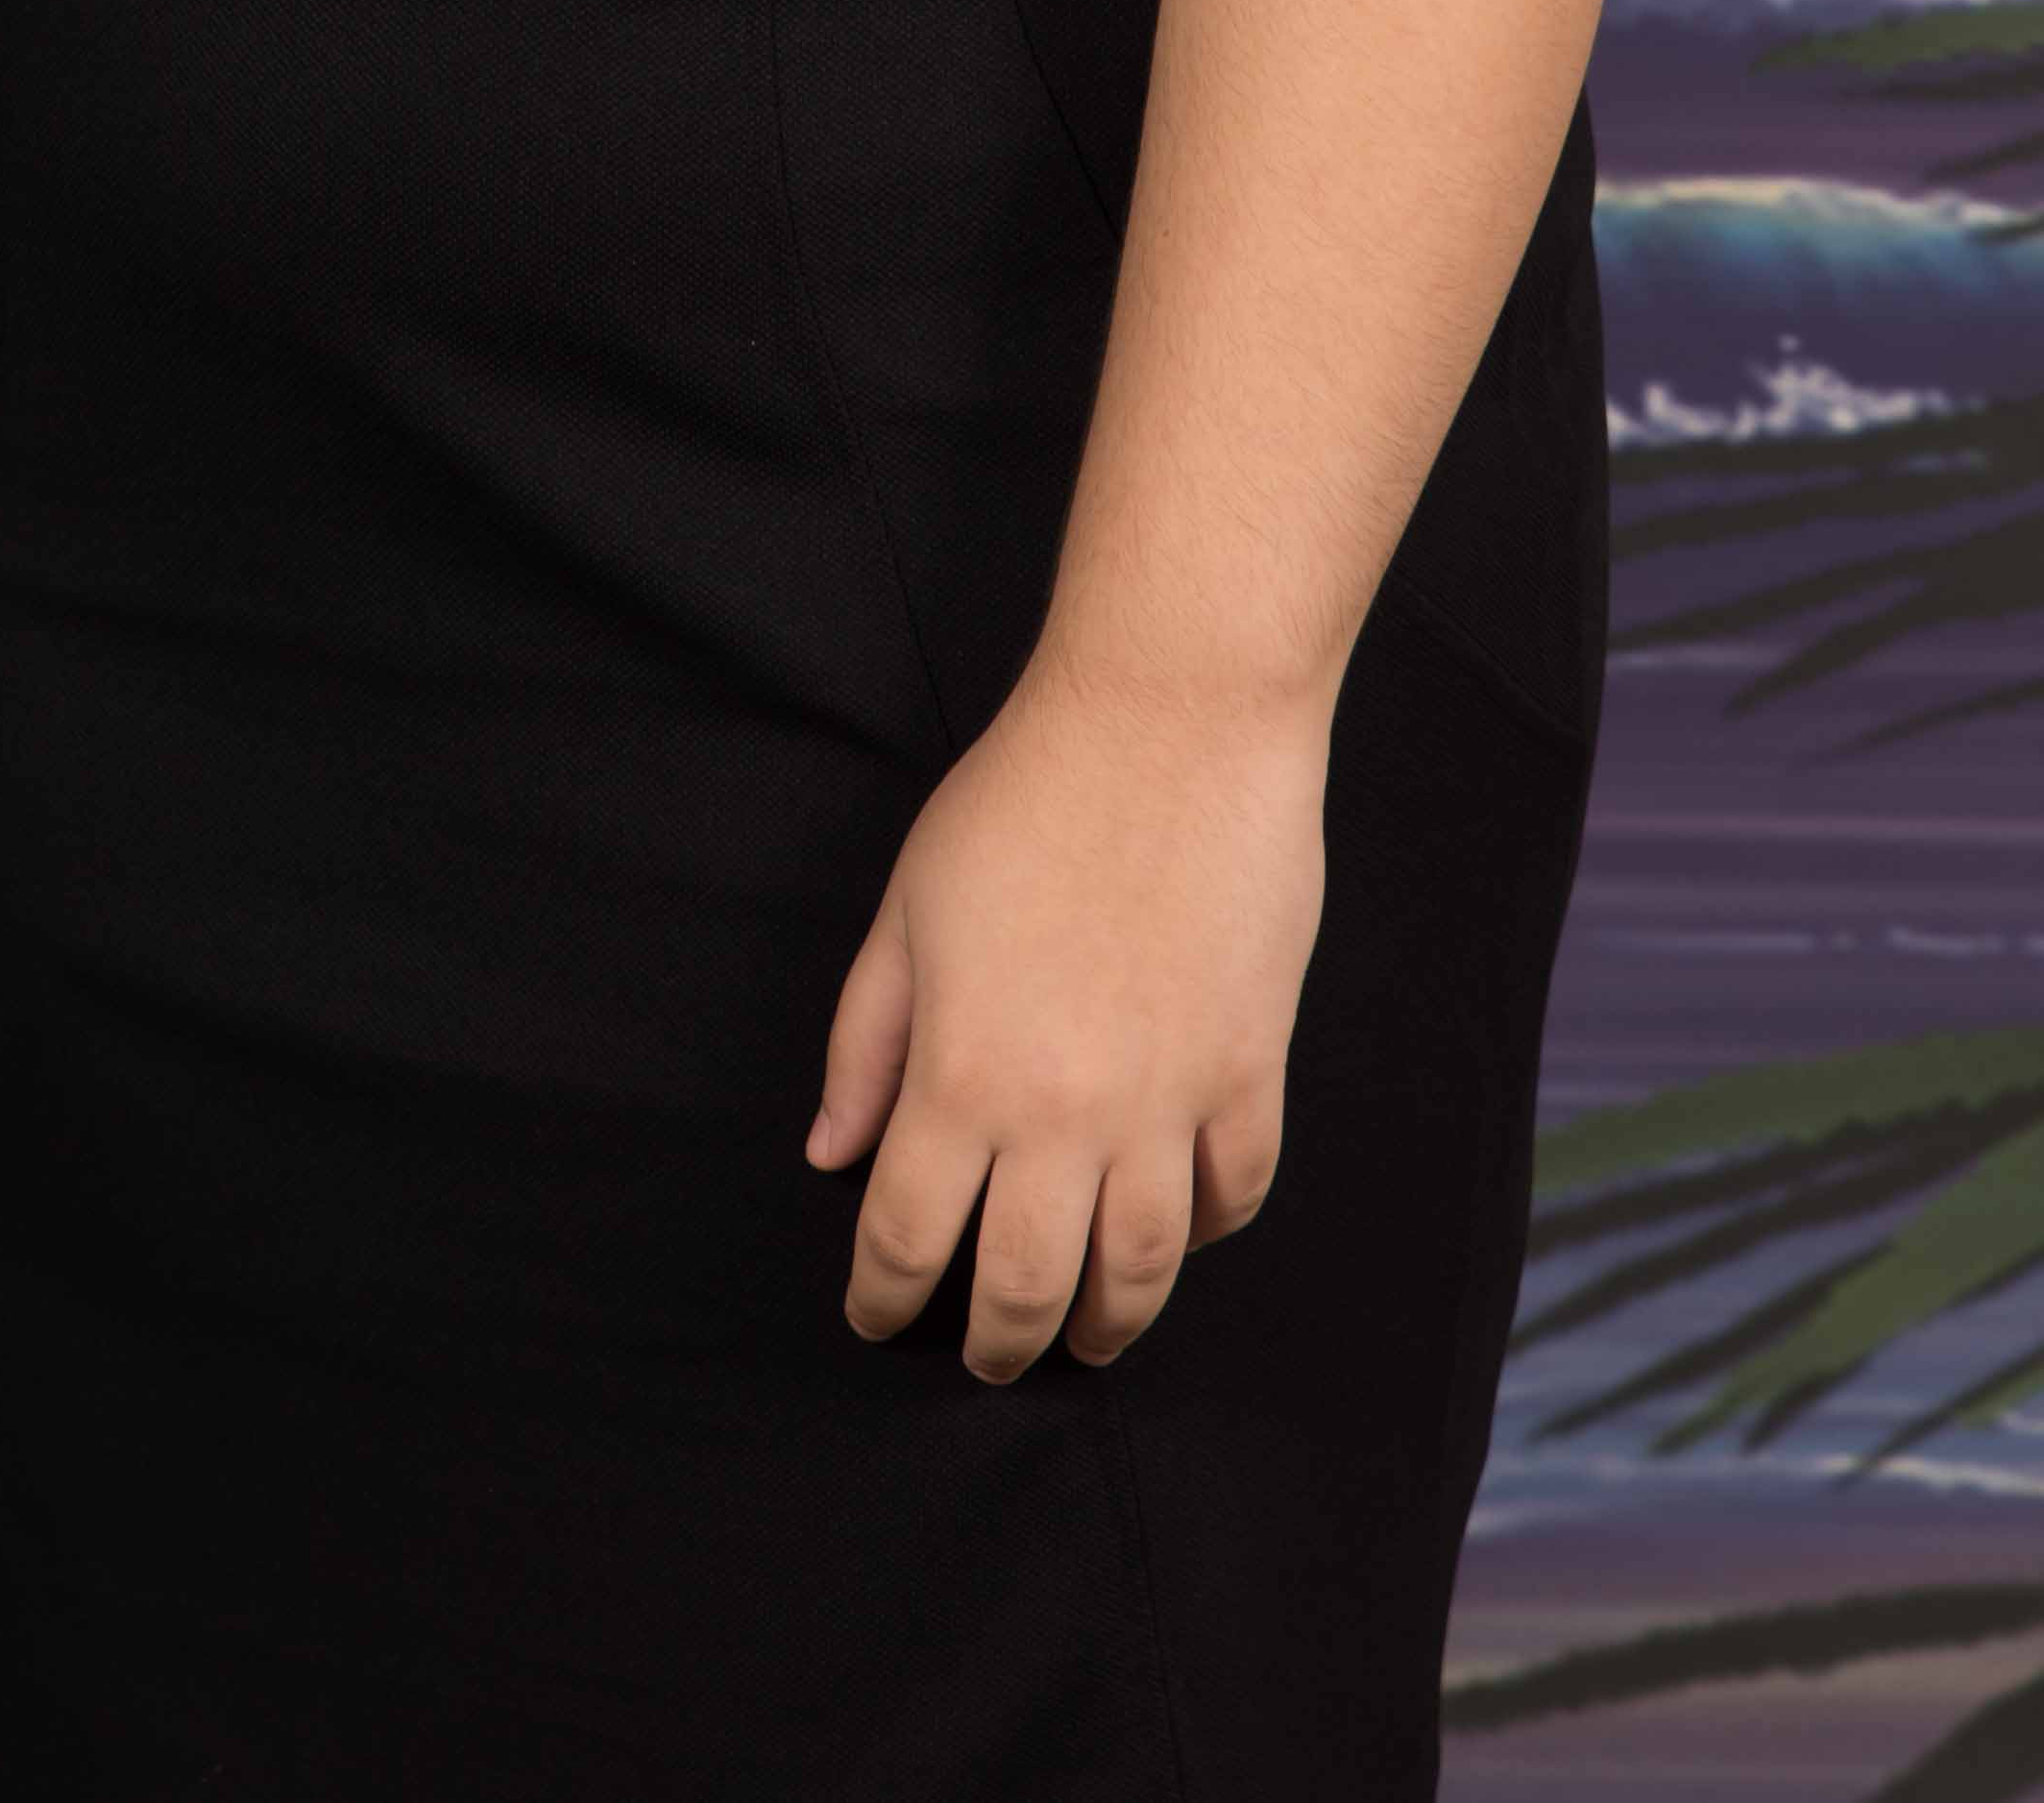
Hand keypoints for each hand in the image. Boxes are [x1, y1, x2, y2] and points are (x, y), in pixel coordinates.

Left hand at [807, 663, 1322, 1376]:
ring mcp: (1170, 1104)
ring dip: (1105, 1324)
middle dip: (993, 1341)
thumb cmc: (1019, 803)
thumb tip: (833, 1152)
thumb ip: (866, 1043)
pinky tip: (1175, 1239)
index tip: (872, 1314)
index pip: (907, 1234)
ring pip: (1139, 1271)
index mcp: (963, 1077)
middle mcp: (1066, 1116)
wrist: (1167, 728)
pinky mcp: (1251, 1075)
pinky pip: (1232, 1197)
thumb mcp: (906, 912)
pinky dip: (1202, 1237)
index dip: (881, 1293)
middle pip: (1024, 1285)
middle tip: (981, 1357)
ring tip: (1083, 1336)